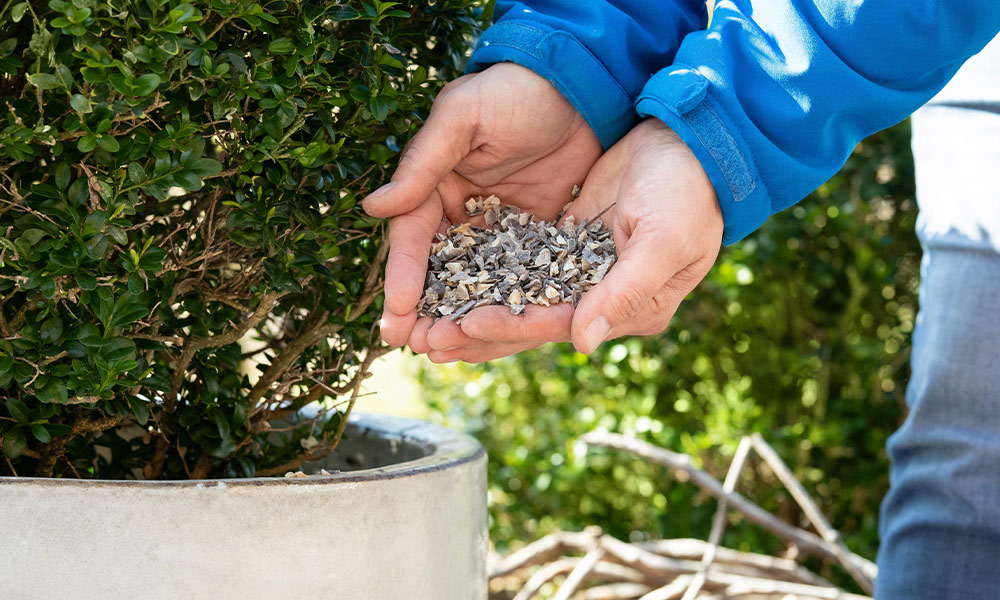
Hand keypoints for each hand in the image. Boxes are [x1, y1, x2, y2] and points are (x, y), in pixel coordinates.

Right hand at [362, 63, 601, 351]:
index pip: (412, 238)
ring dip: (459, 317)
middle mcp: (459, 210)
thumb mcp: (463, 117)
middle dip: (424, 310)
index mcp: (434, 184)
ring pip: (473, 281)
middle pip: (437, 269)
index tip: (396, 316)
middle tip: (416, 347)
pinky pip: (516, 276)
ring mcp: (496, 227)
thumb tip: (374, 207)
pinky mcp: (534, 235)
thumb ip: (423, 163)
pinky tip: (498, 336)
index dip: (403, 277)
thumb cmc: (515, 91)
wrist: (581, 85)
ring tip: (448, 354)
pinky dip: (505, 305)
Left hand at [437, 118, 723, 360]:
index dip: (511, 327)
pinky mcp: (565, 247)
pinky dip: (485, 277)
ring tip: (425, 327)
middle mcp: (604, 302)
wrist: (688, 144)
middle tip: (426, 343)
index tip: (464, 326)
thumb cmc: (687, 193)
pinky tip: (448, 283)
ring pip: (519, 300)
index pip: (559, 325)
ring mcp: (583, 276)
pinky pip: (519, 268)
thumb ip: (623, 292)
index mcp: (632, 310)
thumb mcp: (663, 240)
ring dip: (475, 311)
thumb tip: (582, 344)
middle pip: (531, 322)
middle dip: (479, 333)